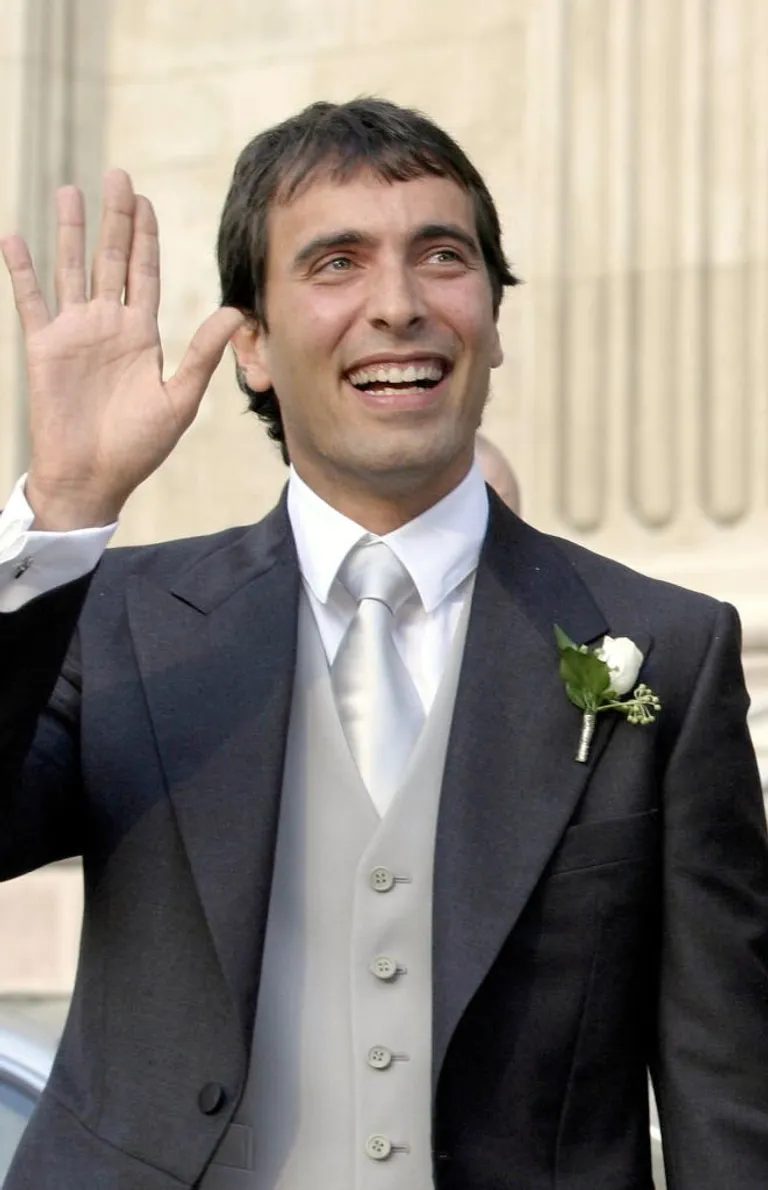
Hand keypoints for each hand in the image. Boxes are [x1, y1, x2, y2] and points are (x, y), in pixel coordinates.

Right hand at [0, 170, 243, 528]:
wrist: (93, 478)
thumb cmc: (139, 447)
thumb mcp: (179, 398)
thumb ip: (201, 353)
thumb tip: (235, 311)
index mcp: (141, 334)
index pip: (144, 274)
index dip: (145, 237)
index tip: (146, 201)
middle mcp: (107, 325)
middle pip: (111, 259)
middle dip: (115, 218)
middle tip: (118, 175)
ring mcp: (74, 332)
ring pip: (71, 268)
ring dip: (70, 231)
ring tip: (70, 191)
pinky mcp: (43, 346)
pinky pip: (30, 300)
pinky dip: (21, 271)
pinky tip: (14, 237)